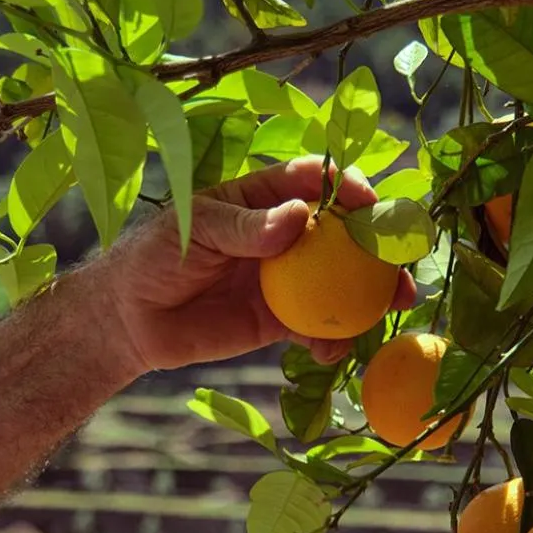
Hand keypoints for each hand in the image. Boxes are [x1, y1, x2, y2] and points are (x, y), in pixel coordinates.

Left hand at [96, 157, 417, 375]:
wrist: (130, 319)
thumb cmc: (154, 257)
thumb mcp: (195, 232)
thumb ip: (246, 228)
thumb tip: (299, 218)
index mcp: (262, 198)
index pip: (314, 182)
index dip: (347, 186)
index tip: (367, 202)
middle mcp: (283, 236)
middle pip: (344, 234)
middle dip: (381, 245)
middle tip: (401, 261)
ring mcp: (286, 279)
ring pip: (343, 282)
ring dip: (373, 295)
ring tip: (391, 308)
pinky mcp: (280, 320)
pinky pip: (318, 326)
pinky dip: (333, 337)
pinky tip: (332, 349)